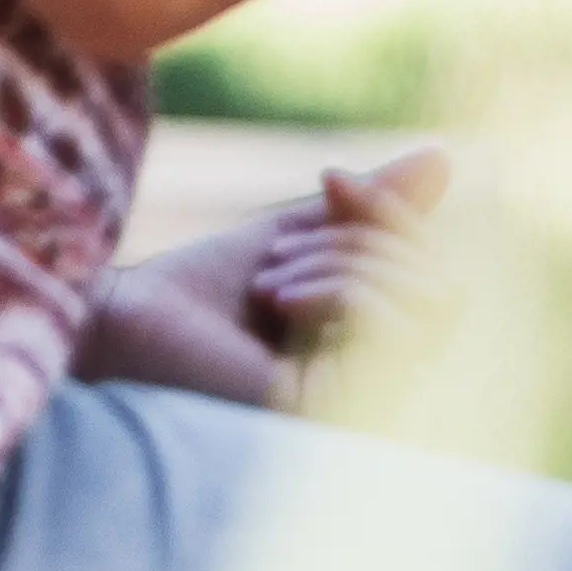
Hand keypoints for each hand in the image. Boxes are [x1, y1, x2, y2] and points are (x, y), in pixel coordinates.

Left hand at [72, 143, 457, 406]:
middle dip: (364, 241)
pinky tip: (280, 304)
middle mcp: (376, 377)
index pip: (431, 272)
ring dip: (345, 266)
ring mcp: (364, 400)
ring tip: (269, 285)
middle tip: (278, 257)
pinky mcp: (344, 412)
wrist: (126, 328)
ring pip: (428, 301)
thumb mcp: (295, 236)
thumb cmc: (197, 293)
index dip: (390, 213)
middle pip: (439, 282)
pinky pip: (395, 327)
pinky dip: (342, 293)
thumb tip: (445, 158)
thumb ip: (368, 213)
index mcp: (369, 339)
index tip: (329, 177)